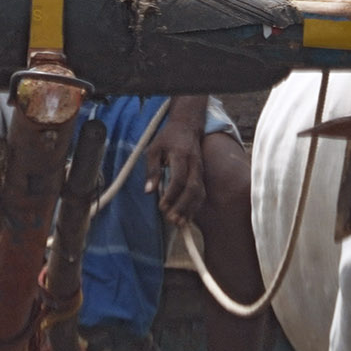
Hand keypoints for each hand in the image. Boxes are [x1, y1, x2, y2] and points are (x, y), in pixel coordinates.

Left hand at [146, 99, 208, 224]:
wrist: (188, 126)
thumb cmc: (167, 138)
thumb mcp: (153, 149)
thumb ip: (152, 170)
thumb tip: (148, 191)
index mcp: (181, 156)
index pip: (179, 178)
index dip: (171, 195)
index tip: (161, 207)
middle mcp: (194, 164)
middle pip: (193, 188)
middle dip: (182, 206)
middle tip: (171, 220)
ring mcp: (200, 170)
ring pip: (199, 193)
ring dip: (190, 210)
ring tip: (179, 224)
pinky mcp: (202, 175)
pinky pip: (201, 193)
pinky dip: (194, 207)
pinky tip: (186, 218)